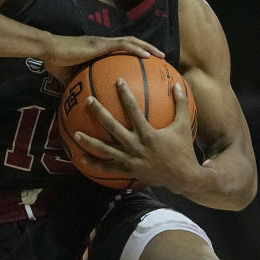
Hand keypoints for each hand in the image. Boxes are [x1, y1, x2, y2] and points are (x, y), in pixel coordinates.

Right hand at [43, 35, 164, 82]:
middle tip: (161, 57)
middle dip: (147, 49)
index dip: (134, 54)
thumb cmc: (56, 63)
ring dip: (147, 47)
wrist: (48, 52)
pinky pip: (123, 45)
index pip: (121, 50)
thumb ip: (79, 86)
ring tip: (160, 55)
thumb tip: (82, 103)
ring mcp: (103, 43)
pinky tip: (148, 56)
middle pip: (131, 43)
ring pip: (131, 41)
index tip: (147, 63)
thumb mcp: (70, 79)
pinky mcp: (100, 44)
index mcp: (98, 51)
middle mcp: (103, 44)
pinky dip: (137, 49)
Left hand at [73, 80, 199, 192]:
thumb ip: (181, 104)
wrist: (183, 178)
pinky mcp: (127, 171)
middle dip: (99, 112)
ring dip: (89, 142)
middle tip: (89, 100)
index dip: (125, 95)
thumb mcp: (183, 126)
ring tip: (76, 134)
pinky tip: (82, 158)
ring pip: (105, 150)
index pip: (133, 110)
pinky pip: (107, 168)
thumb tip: (177, 84)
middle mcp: (135, 146)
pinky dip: (94, 164)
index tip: (118, 81)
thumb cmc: (183, 150)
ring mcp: (130, 160)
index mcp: (148, 134)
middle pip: (112, 127)